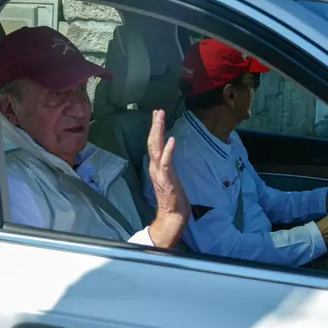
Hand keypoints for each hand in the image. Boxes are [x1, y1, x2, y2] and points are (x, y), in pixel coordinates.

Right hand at [146, 110, 189, 248]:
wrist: (172, 216)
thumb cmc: (174, 199)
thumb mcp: (170, 178)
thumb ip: (167, 166)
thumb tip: (168, 155)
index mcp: (156, 167)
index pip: (154, 144)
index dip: (155, 129)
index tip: (157, 115)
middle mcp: (155, 168)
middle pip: (153, 142)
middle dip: (155, 126)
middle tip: (158, 111)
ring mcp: (160, 173)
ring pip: (157, 148)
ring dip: (158, 132)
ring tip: (160, 117)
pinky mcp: (167, 179)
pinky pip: (167, 163)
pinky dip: (168, 151)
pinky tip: (171, 140)